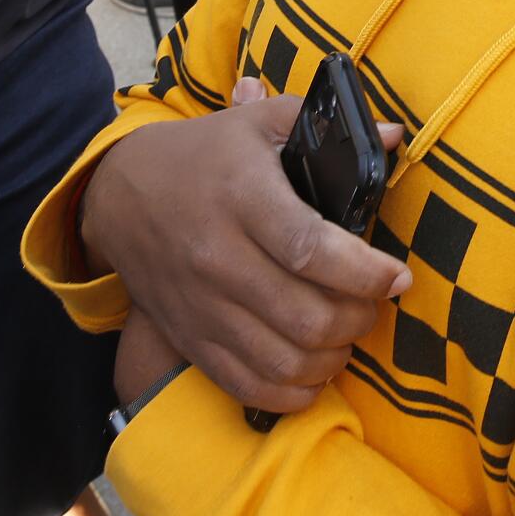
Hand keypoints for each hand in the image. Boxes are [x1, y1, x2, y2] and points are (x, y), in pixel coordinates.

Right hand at [80, 77, 410, 412]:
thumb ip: (327, 125)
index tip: (397, 277)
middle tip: (374, 302)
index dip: (365, 272)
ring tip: (348, 333)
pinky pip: (247, 386)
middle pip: (307, 317)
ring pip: (284, 361)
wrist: (117, 194)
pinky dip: (291, 392)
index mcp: (243, 198)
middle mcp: (219, 258)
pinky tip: (314, 368)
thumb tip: (395, 134)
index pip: (310, 250)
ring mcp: (202, 306)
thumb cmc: (202, 155)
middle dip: (360, 318)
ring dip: (333, 357)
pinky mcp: (190, 338)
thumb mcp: (258, 123)